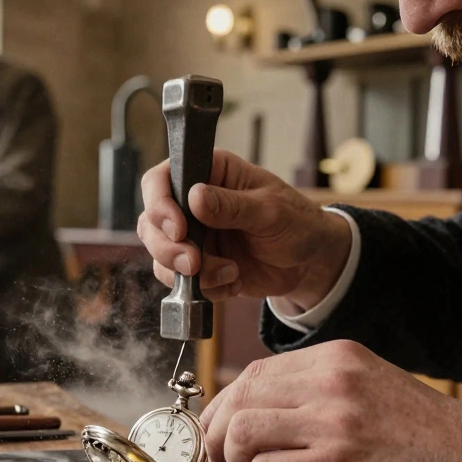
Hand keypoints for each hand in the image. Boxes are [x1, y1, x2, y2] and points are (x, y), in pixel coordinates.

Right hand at [137, 150, 351, 305]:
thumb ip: (232, 206)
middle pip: (151, 222)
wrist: (309, 264)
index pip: (161, 180)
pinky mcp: (197, 265)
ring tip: (228, 273)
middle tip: (194, 263)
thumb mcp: (271, 210)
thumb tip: (195, 197)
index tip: (177, 229)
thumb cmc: (297, 222)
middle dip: (168, 248)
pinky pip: (180, 282)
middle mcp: (192, 203)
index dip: (159, 204)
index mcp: (209, 172)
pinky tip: (233, 281)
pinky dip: (205, 288)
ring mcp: (193, 235)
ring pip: (161, 254)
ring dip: (188, 272)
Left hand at [202, 340, 461, 461]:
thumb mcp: (371, 386)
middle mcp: (330, 383)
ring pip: (243, 432)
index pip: (256, 371)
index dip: (226, 402)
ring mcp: (331, 423)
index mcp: (337, 358)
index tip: (217, 424)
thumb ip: (320, 388)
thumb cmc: (428, 437)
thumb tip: (263, 407)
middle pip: (241, 397)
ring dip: (237, 459)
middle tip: (218, 456)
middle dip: (217, 431)